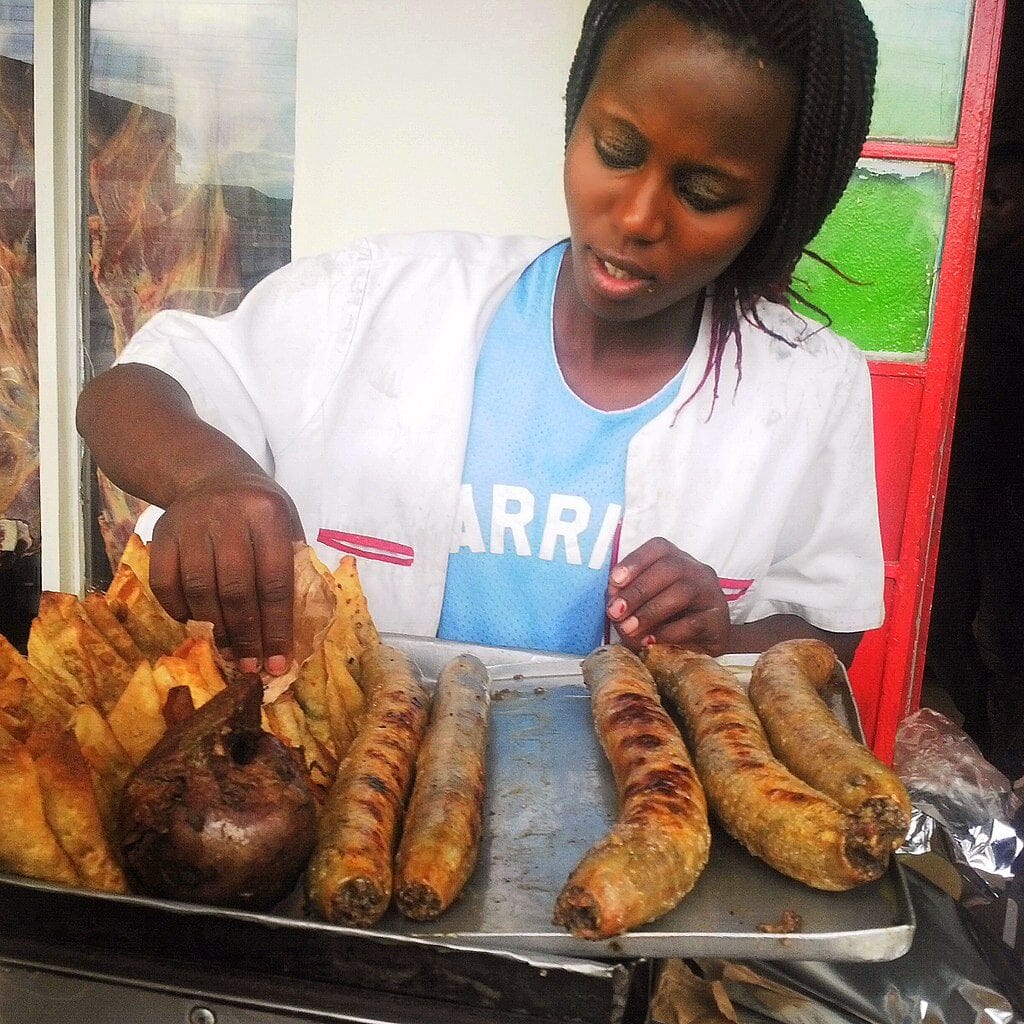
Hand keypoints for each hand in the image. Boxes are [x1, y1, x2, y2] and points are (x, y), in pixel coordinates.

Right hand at [148, 472, 303, 674]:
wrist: (209, 475)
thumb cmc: (258, 510)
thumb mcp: (286, 523)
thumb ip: (292, 565)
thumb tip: (296, 629)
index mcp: (266, 513)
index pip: (275, 580)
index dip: (277, 626)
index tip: (279, 662)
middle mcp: (227, 515)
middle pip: (236, 589)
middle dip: (246, 635)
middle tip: (252, 666)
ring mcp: (190, 524)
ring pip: (200, 590)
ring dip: (215, 630)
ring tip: (229, 654)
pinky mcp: (161, 534)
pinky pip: (165, 584)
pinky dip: (179, 612)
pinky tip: (197, 628)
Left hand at [606, 538, 728, 654]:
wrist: (704, 646)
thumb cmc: (668, 620)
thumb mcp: (644, 605)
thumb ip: (628, 597)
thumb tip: (612, 599)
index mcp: (677, 560)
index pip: (658, 548)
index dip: (635, 561)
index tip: (613, 581)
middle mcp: (697, 571)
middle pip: (670, 568)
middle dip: (638, 590)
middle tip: (615, 612)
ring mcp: (711, 594)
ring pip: (683, 592)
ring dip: (650, 611)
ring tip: (629, 628)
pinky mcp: (718, 621)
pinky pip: (694, 622)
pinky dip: (667, 632)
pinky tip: (650, 640)